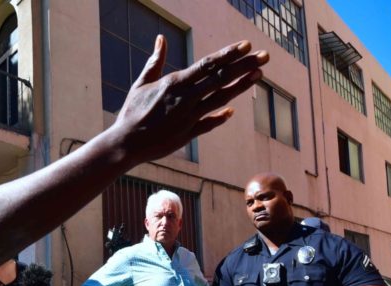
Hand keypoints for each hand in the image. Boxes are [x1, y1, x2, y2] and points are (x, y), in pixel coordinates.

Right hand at [113, 35, 268, 163]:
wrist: (126, 143)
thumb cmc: (131, 112)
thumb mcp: (142, 83)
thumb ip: (155, 61)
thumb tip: (161, 38)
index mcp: (175, 83)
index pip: (208, 65)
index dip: (229, 54)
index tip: (246, 45)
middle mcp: (186, 99)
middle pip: (220, 78)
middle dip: (244, 65)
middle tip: (265, 56)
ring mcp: (189, 117)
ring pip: (220, 98)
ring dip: (240, 86)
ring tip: (259, 75)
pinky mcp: (188, 135)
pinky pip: (208, 124)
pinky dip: (220, 116)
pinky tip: (232, 110)